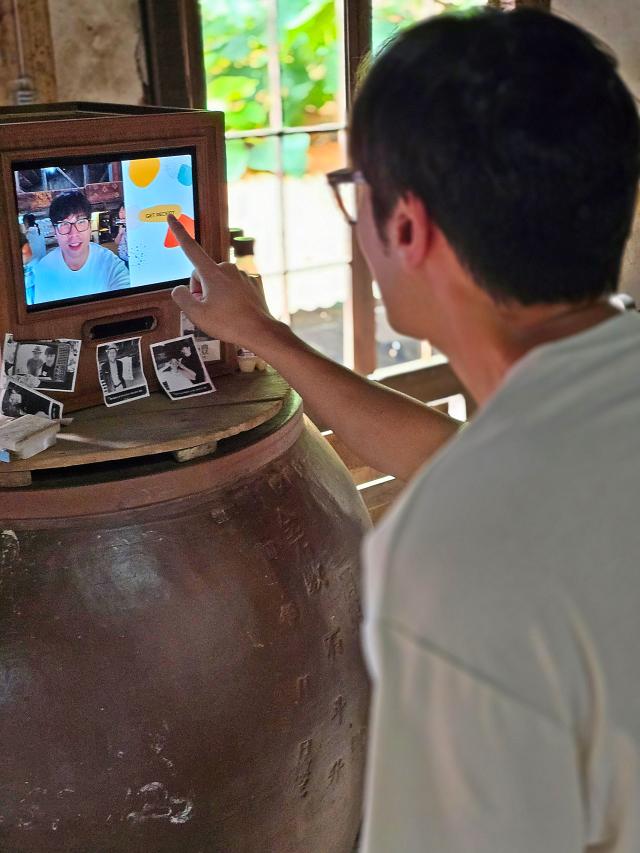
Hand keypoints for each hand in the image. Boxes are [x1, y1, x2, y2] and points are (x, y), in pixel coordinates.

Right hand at [167, 215, 273, 349]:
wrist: (260, 331)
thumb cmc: (229, 324)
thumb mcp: (196, 314)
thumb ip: (181, 297)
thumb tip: (181, 289)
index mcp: (212, 272)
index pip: (190, 248)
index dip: (178, 233)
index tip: (171, 217)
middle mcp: (228, 269)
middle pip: (203, 273)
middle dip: (200, 289)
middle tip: (207, 309)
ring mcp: (242, 275)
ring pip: (220, 281)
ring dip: (216, 293)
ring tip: (224, 312)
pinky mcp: (253, 282)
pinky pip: (234, 286)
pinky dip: (231, 296)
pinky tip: (236, 309)